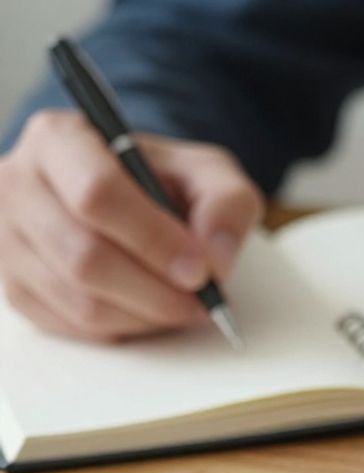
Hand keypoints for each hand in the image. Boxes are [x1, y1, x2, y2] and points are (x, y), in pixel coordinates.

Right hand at [0, 110, 261, 341]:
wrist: (129, 197)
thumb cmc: (163, 180)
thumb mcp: (208, 172)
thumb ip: (226, 203)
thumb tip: (215, 258)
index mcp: (60, 139)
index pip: (97, 194)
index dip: (154, 240)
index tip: (200, 269)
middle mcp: (17, 184)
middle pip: (84, 256)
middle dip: (156, 290)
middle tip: (202, 300)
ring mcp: (6, 239)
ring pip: (77, 299)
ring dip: (145, 314)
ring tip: (186, 306)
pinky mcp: (13, 285)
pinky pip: (70, 325)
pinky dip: (122, 327)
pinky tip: (151, 310)